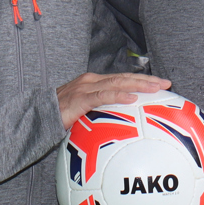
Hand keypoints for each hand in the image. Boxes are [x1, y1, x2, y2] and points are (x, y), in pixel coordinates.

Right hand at [56, 72, 170, 129]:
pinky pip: (103, 96)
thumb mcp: (84, 114)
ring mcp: (85, 88)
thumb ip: (99, 114)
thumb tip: (120, 126)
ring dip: (138, 85)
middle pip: (124, 78)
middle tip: (166, 83)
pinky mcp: (79, 98)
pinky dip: (119, 96)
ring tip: (155, 88)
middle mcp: (91, 81)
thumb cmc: (59, 118)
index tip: (161, 84)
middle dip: (147, 80)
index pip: (122, 78)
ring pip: (117, 83)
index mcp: (94, 83)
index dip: (142, 79)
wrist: (36, 118)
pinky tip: (133, 98)